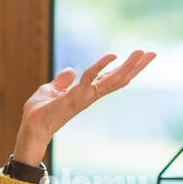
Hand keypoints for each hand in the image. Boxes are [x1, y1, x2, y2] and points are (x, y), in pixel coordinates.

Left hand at [11, 50, 155, 164]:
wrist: (30, 129)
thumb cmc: (40, 113)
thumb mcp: (51, 90)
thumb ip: (62, 81)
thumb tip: (70, 71)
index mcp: (87, 93)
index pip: (111, 79)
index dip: (126, 68)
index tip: (141, 56)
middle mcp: (89, 96)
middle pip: (118, 80)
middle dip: (136, 67)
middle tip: (152, 54)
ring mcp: (83, 98)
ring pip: (111, 81)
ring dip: (128, 67)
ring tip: (141, 54)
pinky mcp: (72, 98)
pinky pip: (89, 80)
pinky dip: (101, 67)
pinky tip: (112, 56)